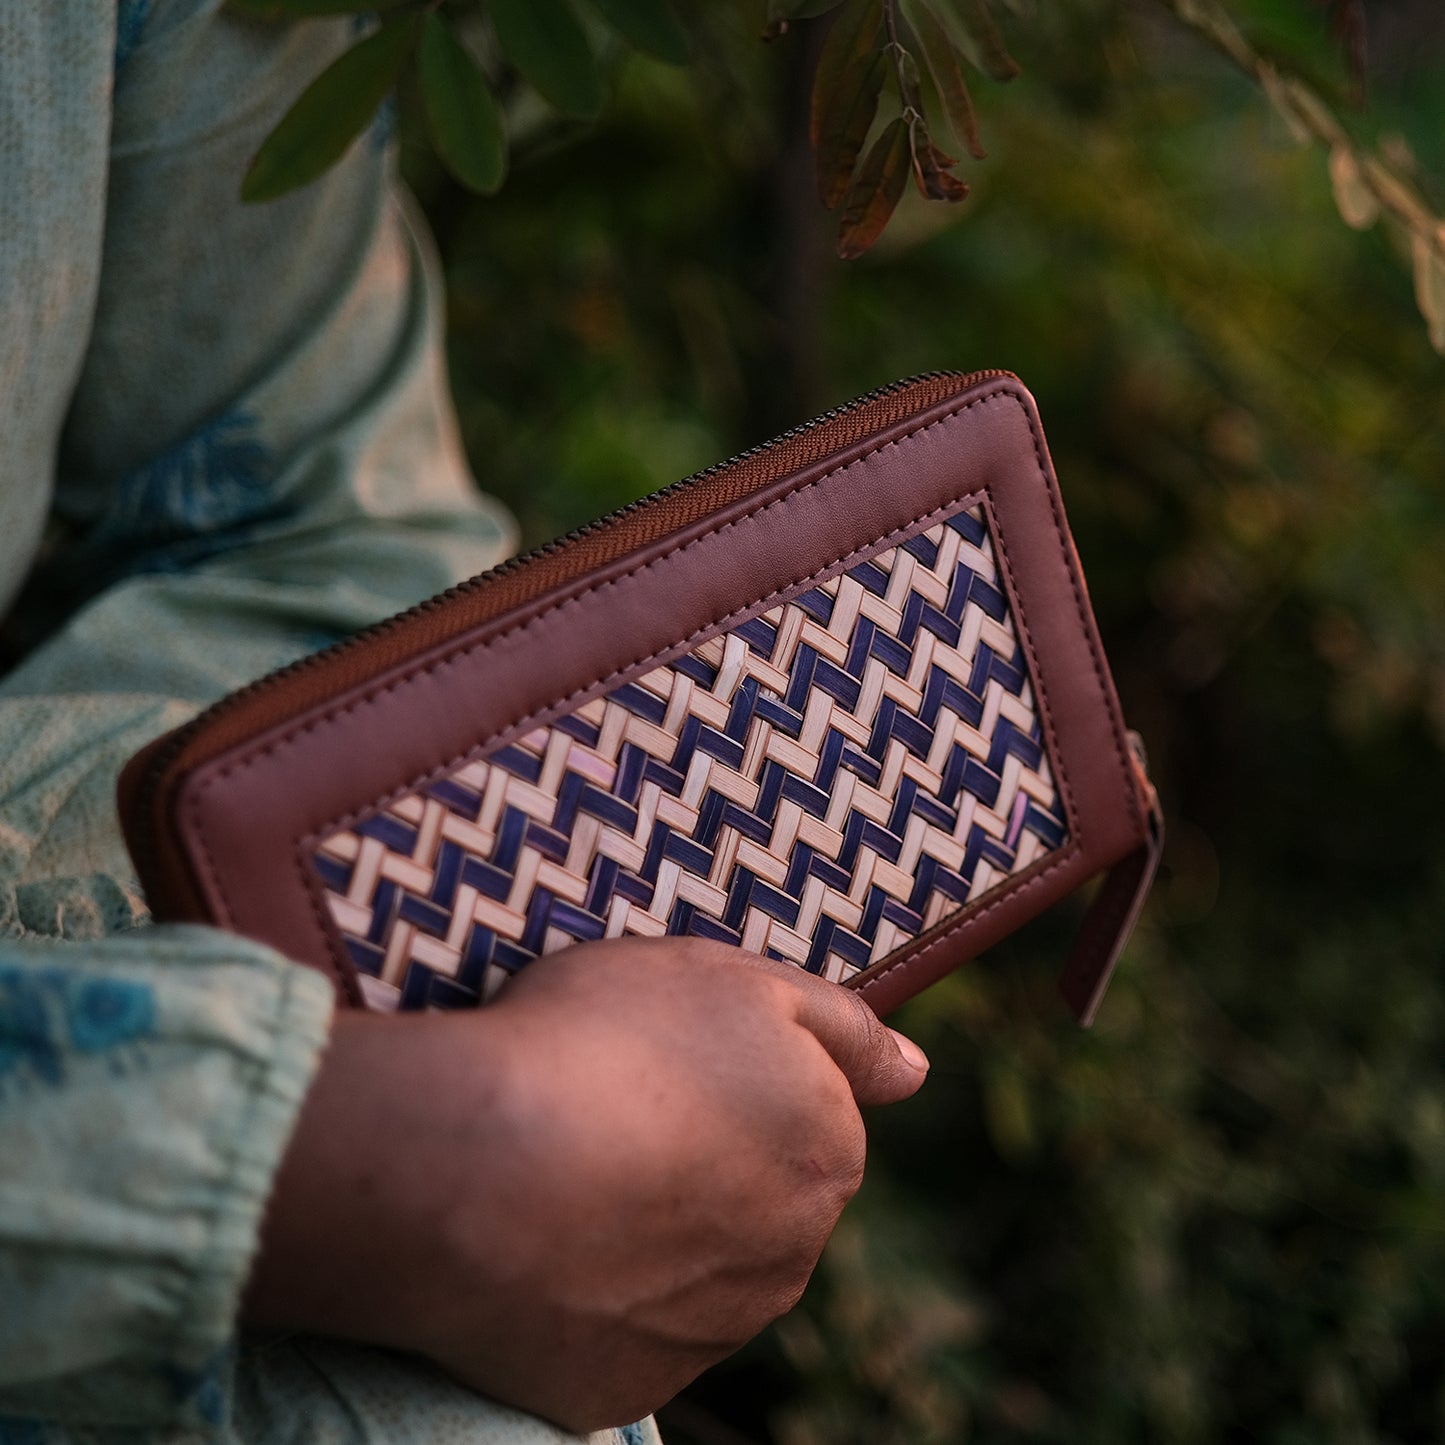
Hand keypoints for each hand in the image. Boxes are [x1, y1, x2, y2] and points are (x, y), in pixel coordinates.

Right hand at [242, 938, 927, 1431]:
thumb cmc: (602, 1040)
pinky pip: (622, 1335)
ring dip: (652, 1234)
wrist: (473, 1163)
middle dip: (701, 1163)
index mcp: (826, 1151)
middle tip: (608, 1115)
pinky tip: (543, 1246)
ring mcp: (708, 1333)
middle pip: (757, 1201)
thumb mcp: (733, 981)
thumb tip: (918, 1072)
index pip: (804, 1117)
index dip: (725, 1080)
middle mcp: (790, 1256)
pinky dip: (593, 1297)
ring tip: (564, 1178)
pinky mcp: (624, 1390)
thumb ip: (842, 1025)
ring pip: (697, 1273)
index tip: (659, 1063)